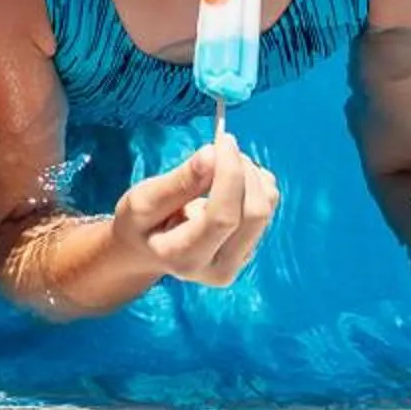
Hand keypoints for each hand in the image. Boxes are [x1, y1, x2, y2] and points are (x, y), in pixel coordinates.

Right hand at [108, 128, 279, 287]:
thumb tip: (212, 154)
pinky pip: (269, 209)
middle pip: (254, 215)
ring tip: (224, 160)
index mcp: (185, 258)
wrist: (148, 251)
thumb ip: (178, 182)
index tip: (222, 141)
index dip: (230, 175)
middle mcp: (219, 268)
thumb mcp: (143, 200)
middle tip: (224, 145)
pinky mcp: (250, 249)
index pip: (222, 217)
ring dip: (252, 174)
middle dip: (245, 171)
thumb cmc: (141, 223)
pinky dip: (256, 183)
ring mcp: (239, 262)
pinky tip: (232, 177)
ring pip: (266, 210)